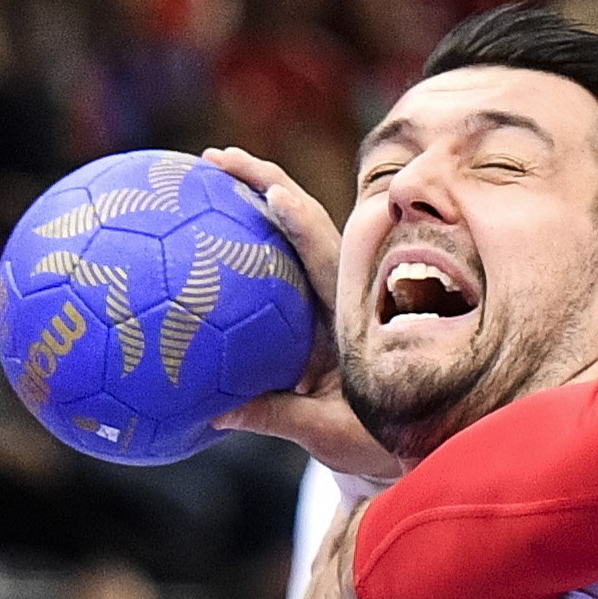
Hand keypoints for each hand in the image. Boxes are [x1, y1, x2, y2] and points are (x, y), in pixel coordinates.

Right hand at [204, 145, 402, 477]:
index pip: (328, 259)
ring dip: (256, 191)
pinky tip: (199, 220)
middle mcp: (344, 292)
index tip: (275, 195)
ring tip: (207, 165)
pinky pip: (278, 257)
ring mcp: (328, 292)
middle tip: (217, 157)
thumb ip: (278, 418)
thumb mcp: (329, 433)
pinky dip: (248, 229)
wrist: (397, 441)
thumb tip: (217, 414)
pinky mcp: (311, 301)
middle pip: (308, 222)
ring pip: (295, 230)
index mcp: (355, 317)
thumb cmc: (373, 441)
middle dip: (265, 181)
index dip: (302, 224)